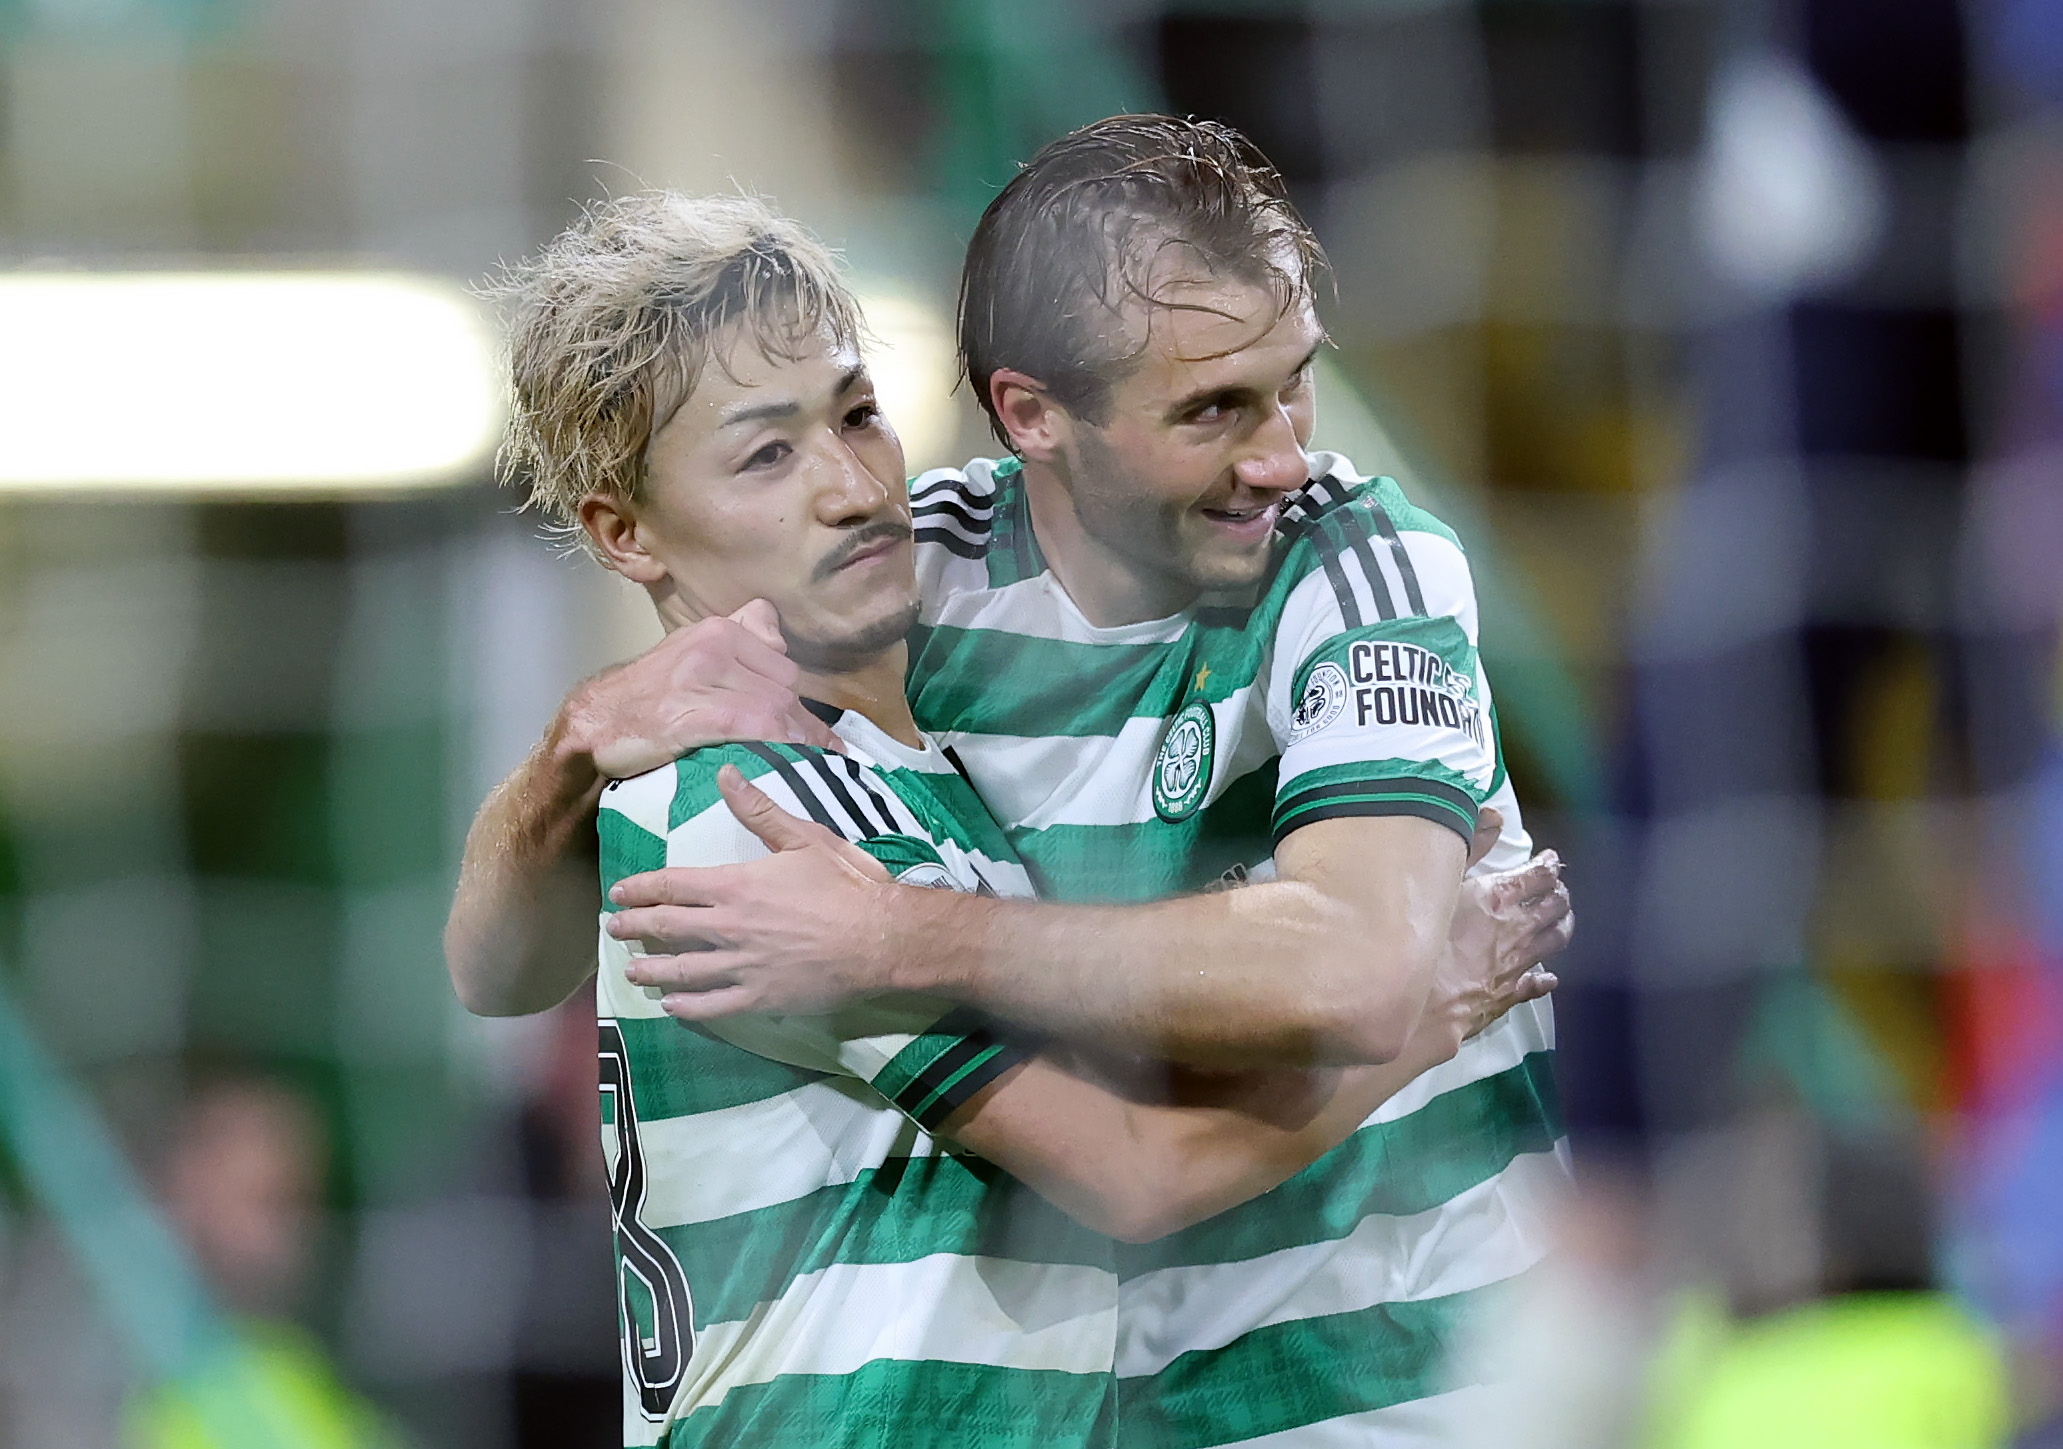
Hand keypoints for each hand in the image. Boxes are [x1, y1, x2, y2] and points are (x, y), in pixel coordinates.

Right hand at [559, 600, 838, 780]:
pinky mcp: (692, 710)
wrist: (593, 724)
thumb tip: (772, 621)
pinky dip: (778, 744)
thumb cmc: (646, 697)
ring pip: (774, 706)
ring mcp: (702, 675)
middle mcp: (715, 643)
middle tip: (821, 756)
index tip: (817, 733)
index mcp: (720, 629)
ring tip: (813, 766)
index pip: (783, 663)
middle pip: (784, 686)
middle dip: (805, 725)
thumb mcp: (691, 652)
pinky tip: (790, 764)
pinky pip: (753, 724)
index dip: (804, 704)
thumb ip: (735, 638)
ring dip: (799, 740)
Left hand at [604, 766, 897, 1018]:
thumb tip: (724, 774)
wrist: (880, 938)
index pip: (672, 885)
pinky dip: (686, 1006)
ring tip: (632, 970)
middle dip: (635, 927)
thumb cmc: (846, 883)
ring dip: (652, 968)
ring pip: (682, 970)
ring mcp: (741, 966)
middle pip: (667, 927)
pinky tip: (671, 1006)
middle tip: (613, 930)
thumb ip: (759, 809)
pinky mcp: (760, 998)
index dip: (641, 888)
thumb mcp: (805, 837)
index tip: (619, 893)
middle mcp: (728, 927)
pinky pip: (712, 1006)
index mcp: (735, 885)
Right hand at [1413, 850, 1571, 1061]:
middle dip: (1560, 894)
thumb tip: (1493, 815)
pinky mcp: (1508, 994)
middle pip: (1555, 906)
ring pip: (1554, 941)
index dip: (1549, 865)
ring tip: (1562, 920)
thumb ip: (1468, 845)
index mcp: (1498, 896)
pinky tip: (1548, 977)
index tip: (1550, 860)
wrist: (1419, 1004)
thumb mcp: (1437, 881)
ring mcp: (1516, 963)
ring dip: (1562, 927)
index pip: (1539, 874)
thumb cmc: (1420, 942)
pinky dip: (1544, 977)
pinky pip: (1536, 983)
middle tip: (1557, 888)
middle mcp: (1516, 928)